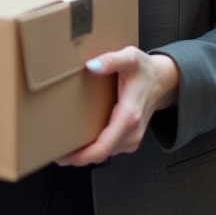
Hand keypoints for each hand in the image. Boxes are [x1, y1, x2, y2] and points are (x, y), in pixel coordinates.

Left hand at [55, 47, 178, 166]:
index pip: (103, 146)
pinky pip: (107, 150)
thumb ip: (111, 60)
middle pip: (100, 155)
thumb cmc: (145, 70)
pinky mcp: (129, 139)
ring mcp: (131, 138)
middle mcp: (131, 132)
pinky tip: (78, 142)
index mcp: (129, 115)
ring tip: (61, 147)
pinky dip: (92, 149)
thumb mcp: (130, 57)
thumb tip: (91, 66)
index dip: (81, 155)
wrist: (163, 81)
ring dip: (83, 154)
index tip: (62, 156)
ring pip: (103, 155)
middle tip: (52, 152)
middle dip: (76, 157)